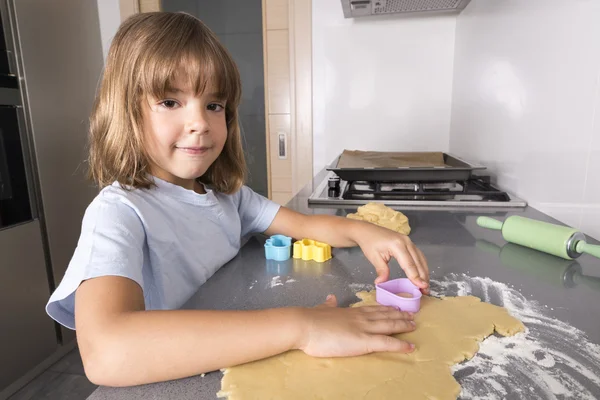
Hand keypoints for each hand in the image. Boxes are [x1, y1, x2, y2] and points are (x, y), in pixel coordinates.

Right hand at [296, 295, 415, 357]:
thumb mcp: (322, 308)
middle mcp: (361, 317)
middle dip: (399, 315)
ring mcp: (364, 328)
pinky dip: (400, 344)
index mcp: (351, 311)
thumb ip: (328, 304)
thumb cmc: (311, 319)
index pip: (373, 309)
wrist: (305, 325)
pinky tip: (410, 346)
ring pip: (390, 325)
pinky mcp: (364, 341)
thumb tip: (330, 298)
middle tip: (411, 315)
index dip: (386, 308)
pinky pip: (387, 342)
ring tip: (414, 325)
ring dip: (403, 325)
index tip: (395, 307)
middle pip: (385, 315)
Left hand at [353, 222, 429, 292]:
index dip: (416, 277)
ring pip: (421, 259)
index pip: (409, 264)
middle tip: (425, 291)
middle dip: (423, 277)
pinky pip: (419, 256)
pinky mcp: (409, 243)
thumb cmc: (369, 242)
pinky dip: (422, 266)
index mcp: (397, 245)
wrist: (368, 231)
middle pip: (418, 262)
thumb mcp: (374, 257)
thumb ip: (381, 270)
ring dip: (424, 273)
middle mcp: (406, 242)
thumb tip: (381, 283)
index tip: (422, 287)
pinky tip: (422, 275)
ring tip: (425, 286)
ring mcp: (409, 241)